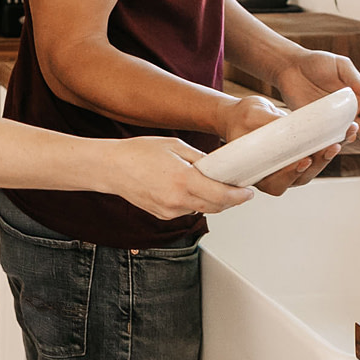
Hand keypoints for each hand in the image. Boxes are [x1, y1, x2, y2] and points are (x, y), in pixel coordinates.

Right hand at [104, 136, 253, 219]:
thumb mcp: (175, 145)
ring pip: (202, 210)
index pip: (221, 195)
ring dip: (212, 201)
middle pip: (216, 207)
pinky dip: (195, 202)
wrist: (111, 168)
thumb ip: (199, 159)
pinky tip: (190, 188)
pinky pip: (187, 211)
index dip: (239, 196)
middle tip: (237, 188)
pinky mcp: (162, 215)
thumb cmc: (138, 152)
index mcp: (183, 180)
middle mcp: (177, 200)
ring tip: (213, 185)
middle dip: (230, 200)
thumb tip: (217, 167)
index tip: (248, 192)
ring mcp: (169, 210)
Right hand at [215, 93, 336, 197]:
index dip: (291, 173)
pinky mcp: (303, 155)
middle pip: (301, 177)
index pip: (277, 181)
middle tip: (329, 148)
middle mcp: (277, 175)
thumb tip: (286, 129)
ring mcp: (291, 167)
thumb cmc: (242, 118)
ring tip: (340, 139)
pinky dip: (332, 144)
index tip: (303, 161)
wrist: (243, 116)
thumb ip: (268, 124)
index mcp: (259, 173)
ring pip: (313, 168)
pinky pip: (319, 154)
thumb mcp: (252, 115)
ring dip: (328, 155)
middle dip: (318, 162)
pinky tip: (345, 132)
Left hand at [274, 50, 359, 142]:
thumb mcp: (341, 66)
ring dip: (351, 137)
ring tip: (355, 135)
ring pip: (344, 135)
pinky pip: (323, 136)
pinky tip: (334, 141)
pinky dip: (329, 141)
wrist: (291, 66)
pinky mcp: (313, 125)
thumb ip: (356, 80)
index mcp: (356, 99)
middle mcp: (345, 113)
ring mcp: (329, 121)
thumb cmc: (319, 63)